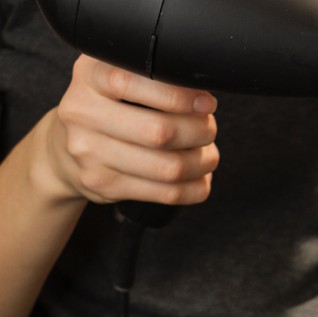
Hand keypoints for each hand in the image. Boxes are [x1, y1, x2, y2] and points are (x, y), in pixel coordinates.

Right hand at [45, 55, 219, 205]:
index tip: (205, 102)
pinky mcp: (103, 185)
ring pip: (169, 168)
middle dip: (200, 132)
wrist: (63, 149)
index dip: (180, 96)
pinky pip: (167, 193)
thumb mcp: (118, 75)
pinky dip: (196, 186)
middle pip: (160, 132)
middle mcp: (82, 113)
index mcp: (90, 76)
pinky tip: (199, 176)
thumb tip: (204, 94)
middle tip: (208, 128)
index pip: (135, 82)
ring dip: (203, 162)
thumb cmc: (107, 107)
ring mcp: (89, 153)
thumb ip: (154, 75)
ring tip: (208, 154)